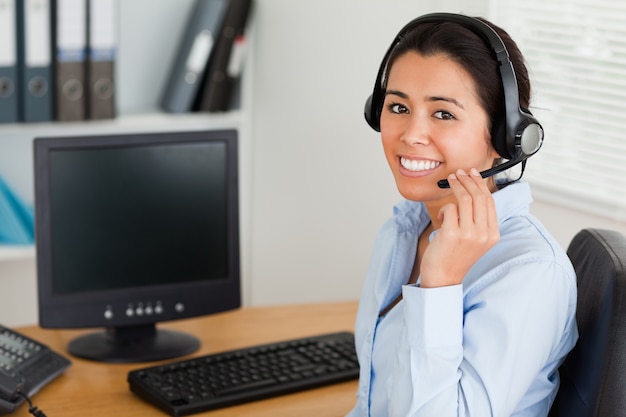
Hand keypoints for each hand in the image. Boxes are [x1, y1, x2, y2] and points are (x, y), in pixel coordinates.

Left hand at [420, 168, 499, 287]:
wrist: (443, 277)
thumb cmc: (455, 257)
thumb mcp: (475, 239)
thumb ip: (478, 220)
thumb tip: (472, 191)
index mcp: (492, 234)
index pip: (490, 201)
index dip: (480, 184)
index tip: (473, 174)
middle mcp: (484, 234)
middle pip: (479, 197)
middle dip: (468, 180)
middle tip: (459, 173)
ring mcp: (469, 234)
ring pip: (465, 199)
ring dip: (456, 185)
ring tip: (450, 180)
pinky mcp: (452, 233)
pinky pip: (449, 208)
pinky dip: (444, 208)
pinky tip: (442, 217)